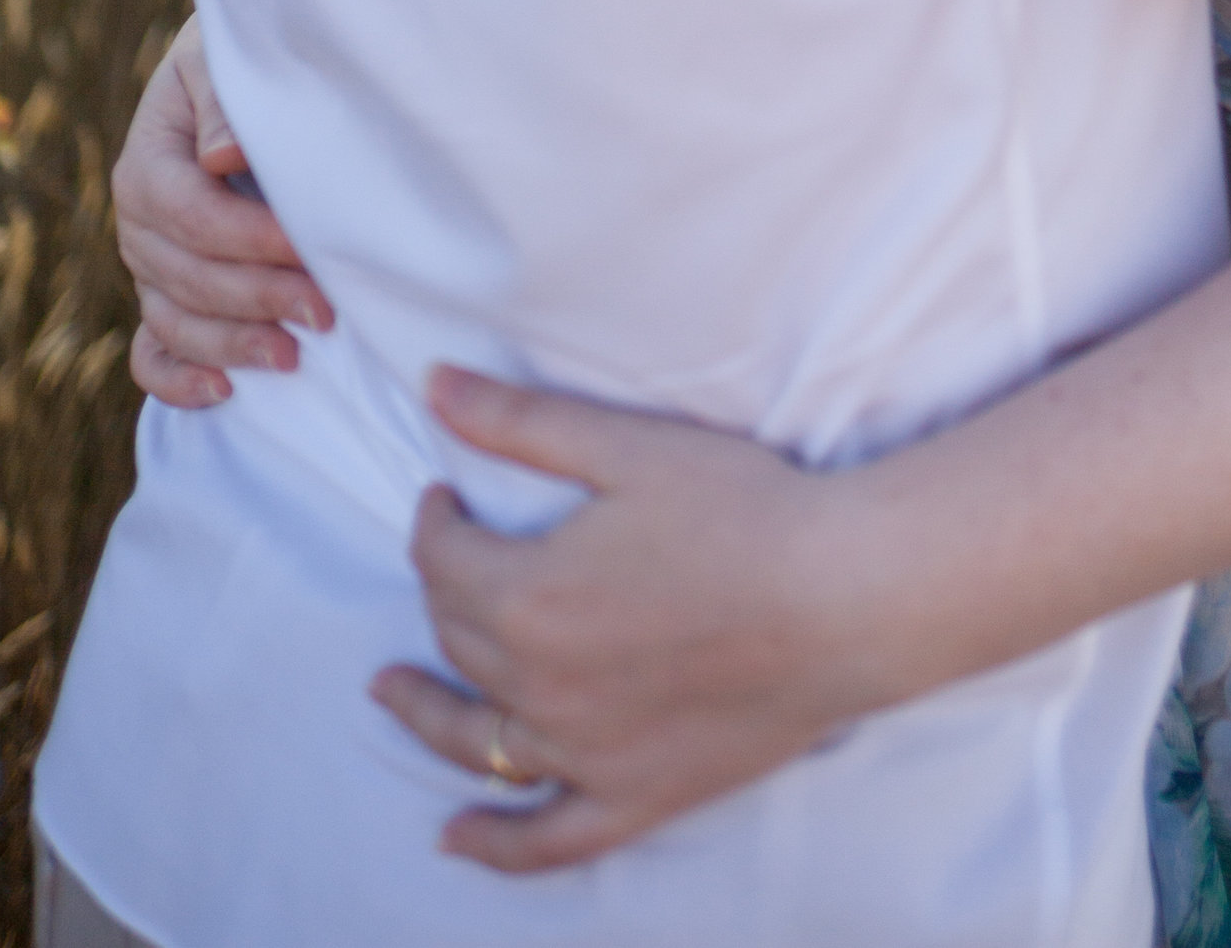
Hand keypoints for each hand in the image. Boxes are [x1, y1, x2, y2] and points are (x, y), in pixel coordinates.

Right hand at [114, 16, 332, 405]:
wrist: (241, 79)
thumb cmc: (245, 64)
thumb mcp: (227, 59)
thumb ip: (224, 99)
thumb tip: (221, 156)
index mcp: (149, 163)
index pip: (192, 215)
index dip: (249, 239)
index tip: (307, 247)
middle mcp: (139, 223)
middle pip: (188, 277)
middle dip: (258, 298)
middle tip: (325, 311)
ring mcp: (149, 267)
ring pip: (175, 322)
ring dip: (232, 345)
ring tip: (292, 357)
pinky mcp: (164, 297)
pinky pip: (152, 353)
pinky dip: (177, 380)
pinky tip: (223, 392)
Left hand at [374, 367, 896, 871]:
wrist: (839, 596)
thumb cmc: (741, 510)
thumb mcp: (626, 447)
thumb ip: (521, 421)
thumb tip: (434, 386)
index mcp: (526, 597)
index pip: (443, 560)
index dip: (435, 520)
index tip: (446, 496)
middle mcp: (538, 687)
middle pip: (456, 639)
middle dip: (442, 590)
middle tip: (453, 558)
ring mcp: (582, 754)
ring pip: (475, 739)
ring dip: (424, 715)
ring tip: (390, 694)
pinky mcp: (632, 796)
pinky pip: (544, 839)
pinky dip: (493, 844)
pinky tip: (457, 838)